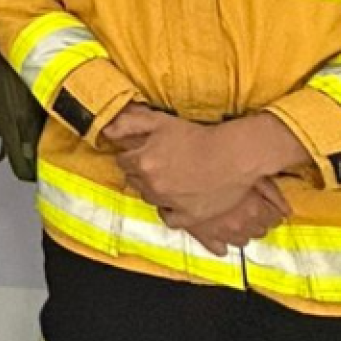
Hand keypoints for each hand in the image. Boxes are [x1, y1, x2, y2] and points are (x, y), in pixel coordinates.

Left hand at [106, 106, 305, 222]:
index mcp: (142, 161)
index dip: (134, 156)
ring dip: (155, 190)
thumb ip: (129, 124)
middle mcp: (152, 184)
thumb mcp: (160, 121)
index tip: (146, 154)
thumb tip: (106, 131)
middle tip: (161, 165)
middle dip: (142, 172)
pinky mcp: (188, 216)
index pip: (123, 162)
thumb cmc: (198, 136)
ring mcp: (170, 202)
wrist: (234, 155)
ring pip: (149, 199)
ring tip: (173, 179)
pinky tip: (179, 199)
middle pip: (134, 181)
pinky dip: (171, 210)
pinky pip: (168, 218)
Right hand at [164, 178, 290, 255]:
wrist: (181, 174)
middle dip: (259, 222)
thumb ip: (273, 193)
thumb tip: (288, 211)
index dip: (274, 212)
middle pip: (259, 231)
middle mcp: (240, 225)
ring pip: (240, 240)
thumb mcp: (250, 174)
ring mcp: (221, 231)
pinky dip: (221, 246)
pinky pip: (216, 247)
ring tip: (238, 221)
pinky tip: (222, 242)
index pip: (274, 219)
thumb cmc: (219, 169)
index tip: (270, 208)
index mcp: (254, 210)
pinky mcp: (203, 234)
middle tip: (254, 211)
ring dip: (242, 232)